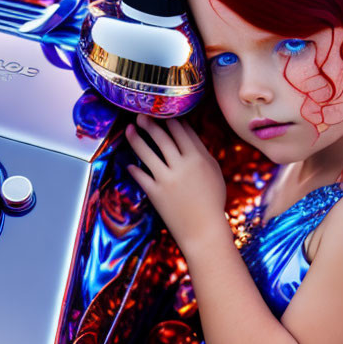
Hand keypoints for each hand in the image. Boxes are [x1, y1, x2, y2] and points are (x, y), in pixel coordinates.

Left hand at [125, 113, 228, 254]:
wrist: (204, 230)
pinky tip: (128, 163)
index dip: (170, 119)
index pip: (182, 131)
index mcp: (199, 158)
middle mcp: (182, 165)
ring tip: (129, 129)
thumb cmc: (212, 202)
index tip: (162, 112)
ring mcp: (168, 179)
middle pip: (162, 137)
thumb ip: (201, 153)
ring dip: (136, 139)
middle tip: (141, 115)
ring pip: (148, 152)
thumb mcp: (213, 172)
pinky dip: (133, 168)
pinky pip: (141, 176)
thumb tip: (188, 136)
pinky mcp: (156, 193)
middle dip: (150, 123)